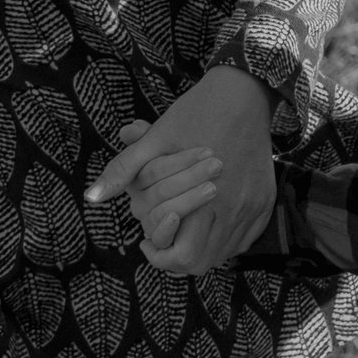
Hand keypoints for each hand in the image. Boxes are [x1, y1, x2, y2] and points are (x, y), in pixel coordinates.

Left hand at [89, 71, 277, 277]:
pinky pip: (244, 238)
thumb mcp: (154, 141)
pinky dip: (225, 239)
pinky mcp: (266, 203)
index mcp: (204, 203)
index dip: (159, 257)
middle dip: (178, 257)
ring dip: (202, 248)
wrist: (242, 95)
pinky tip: (209, 223)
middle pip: (203, 263)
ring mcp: (254, 209)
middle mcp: (233, 213)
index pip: (182, 258)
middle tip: (163, 238)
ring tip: (183, 229)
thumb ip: (123, 172)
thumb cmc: (194, 116)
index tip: (147, 242)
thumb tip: (91, 197)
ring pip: (225, 253)